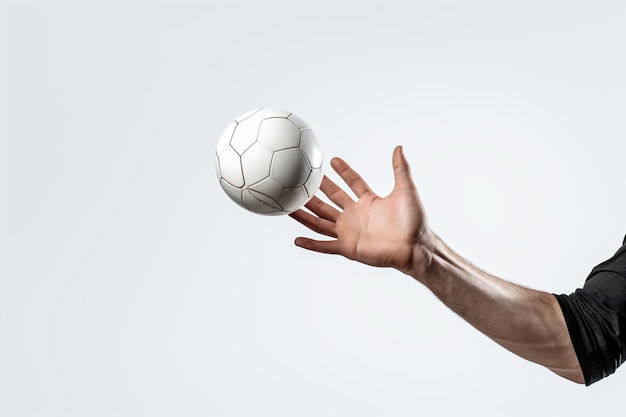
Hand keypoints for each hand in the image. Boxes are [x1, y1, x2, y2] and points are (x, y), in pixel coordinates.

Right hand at [289, 146, 432, 274]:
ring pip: (321, 222)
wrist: (415, 247)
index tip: (332, 160)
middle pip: (330, 201)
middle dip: (316, 191)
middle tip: (301, 180)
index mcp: (369, 202)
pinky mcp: (348, 247)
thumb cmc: (414, 222)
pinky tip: (297, 240)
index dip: (343, 171)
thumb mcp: (406, 190)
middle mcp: (356, 216)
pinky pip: (325, 245)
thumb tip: (399, 148)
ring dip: (306, 215)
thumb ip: (400, 169)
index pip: (353, 183)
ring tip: (290, 206)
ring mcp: (350, 232)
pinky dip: (311, 244)